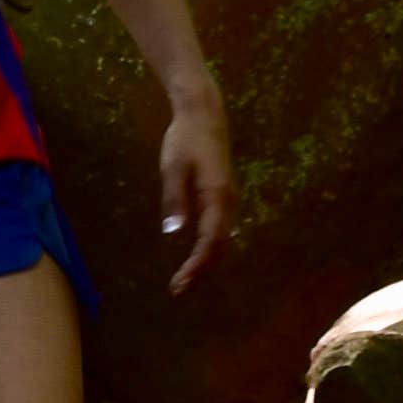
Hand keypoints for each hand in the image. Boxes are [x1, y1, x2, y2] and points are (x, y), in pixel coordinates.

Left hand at [156, 74, 233, 292]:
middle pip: (219, 246)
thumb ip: (175, 199)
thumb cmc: (185, 138)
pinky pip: (219, 229)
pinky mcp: (222, 195)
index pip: (209, 242)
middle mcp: (228, 203)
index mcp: (217, 197)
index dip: (196, 266)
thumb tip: (174, 232)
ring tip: (185, 278)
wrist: (204, 113)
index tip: (180, 284)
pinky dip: (208, 247)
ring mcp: (228, 199)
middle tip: (178, 289)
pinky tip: (195, 255)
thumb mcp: (173, 167)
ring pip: (221, 239)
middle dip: (200, 270)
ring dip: (205, 261)